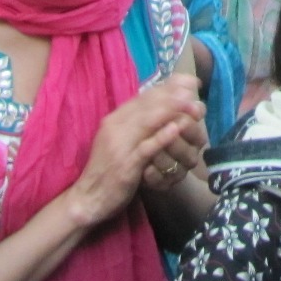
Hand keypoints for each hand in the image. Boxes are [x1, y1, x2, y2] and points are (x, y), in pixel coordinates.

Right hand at [65, 74, 203, 226]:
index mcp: (115, 120)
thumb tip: (160, 107)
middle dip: (172, 94)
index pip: (143, 97)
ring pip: (146, 122)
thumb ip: (136, 124)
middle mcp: (115, 127)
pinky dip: (160, 137)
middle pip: (146, 105)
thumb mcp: (120, 141)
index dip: (167, 87)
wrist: (86, 199)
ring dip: (170, 110)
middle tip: (194, 87)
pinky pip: (144, 148)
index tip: (188, 80)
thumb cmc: (108, 169)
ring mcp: (120, 145)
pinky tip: (175, 129)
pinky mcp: (125, 165)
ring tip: (190, 102)